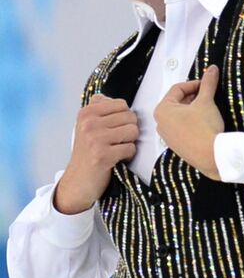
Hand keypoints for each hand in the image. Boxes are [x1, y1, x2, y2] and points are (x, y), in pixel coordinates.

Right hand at [53, 96, 138, 213]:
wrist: (77, 181)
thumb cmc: (87, 152)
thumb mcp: (86, 127)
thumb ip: (97, 109)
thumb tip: (105, 96)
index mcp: (86, 113)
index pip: (122, 104)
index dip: (124, 117)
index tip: (113, 128)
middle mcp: (88, 124)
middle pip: (130, 117)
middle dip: (129, 130)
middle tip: (116, 141)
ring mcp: (95, 139)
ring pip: (133, 131)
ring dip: (129, 142)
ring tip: (116, 148)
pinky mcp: (102, 155)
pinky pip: (131, 148)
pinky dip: (128, 155)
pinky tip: (116, 158)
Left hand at [154, 65, 224, 179]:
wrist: (210, 154)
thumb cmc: (203, 128)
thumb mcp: (206, 101)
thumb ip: (208, 83)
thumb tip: (211, 70)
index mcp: (162, 110)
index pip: (177, 89)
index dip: (194, 83)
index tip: (207, 83)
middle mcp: (160, 123)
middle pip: (177, 102)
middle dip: (194, 96)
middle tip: (208, 95)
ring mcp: (167, 136)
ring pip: (180, 115)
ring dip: (193, 109)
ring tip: (208, 109)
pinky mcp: (177, 145)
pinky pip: (182, 128)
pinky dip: (192, 122)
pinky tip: (205, 123)